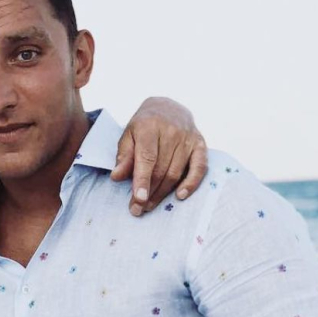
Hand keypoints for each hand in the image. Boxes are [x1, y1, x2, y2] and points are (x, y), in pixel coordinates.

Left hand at [111, 97, 207, 215]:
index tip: (138, 198)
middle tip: (137, 209)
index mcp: (149, 127)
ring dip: (163, 193)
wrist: (168, 107)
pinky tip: (180, 196)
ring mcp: (188, 138)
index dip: (142, 180)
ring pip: (176, 172)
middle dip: (149, 192)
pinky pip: (199, 167)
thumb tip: (116, 177)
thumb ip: (123, 156)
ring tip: (149, 205)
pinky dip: (191, 183)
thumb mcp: (128, 135)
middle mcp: (171, 132)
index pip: (147, 158)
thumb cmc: (143, 126)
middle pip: (161, 169)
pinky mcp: (200, 144)